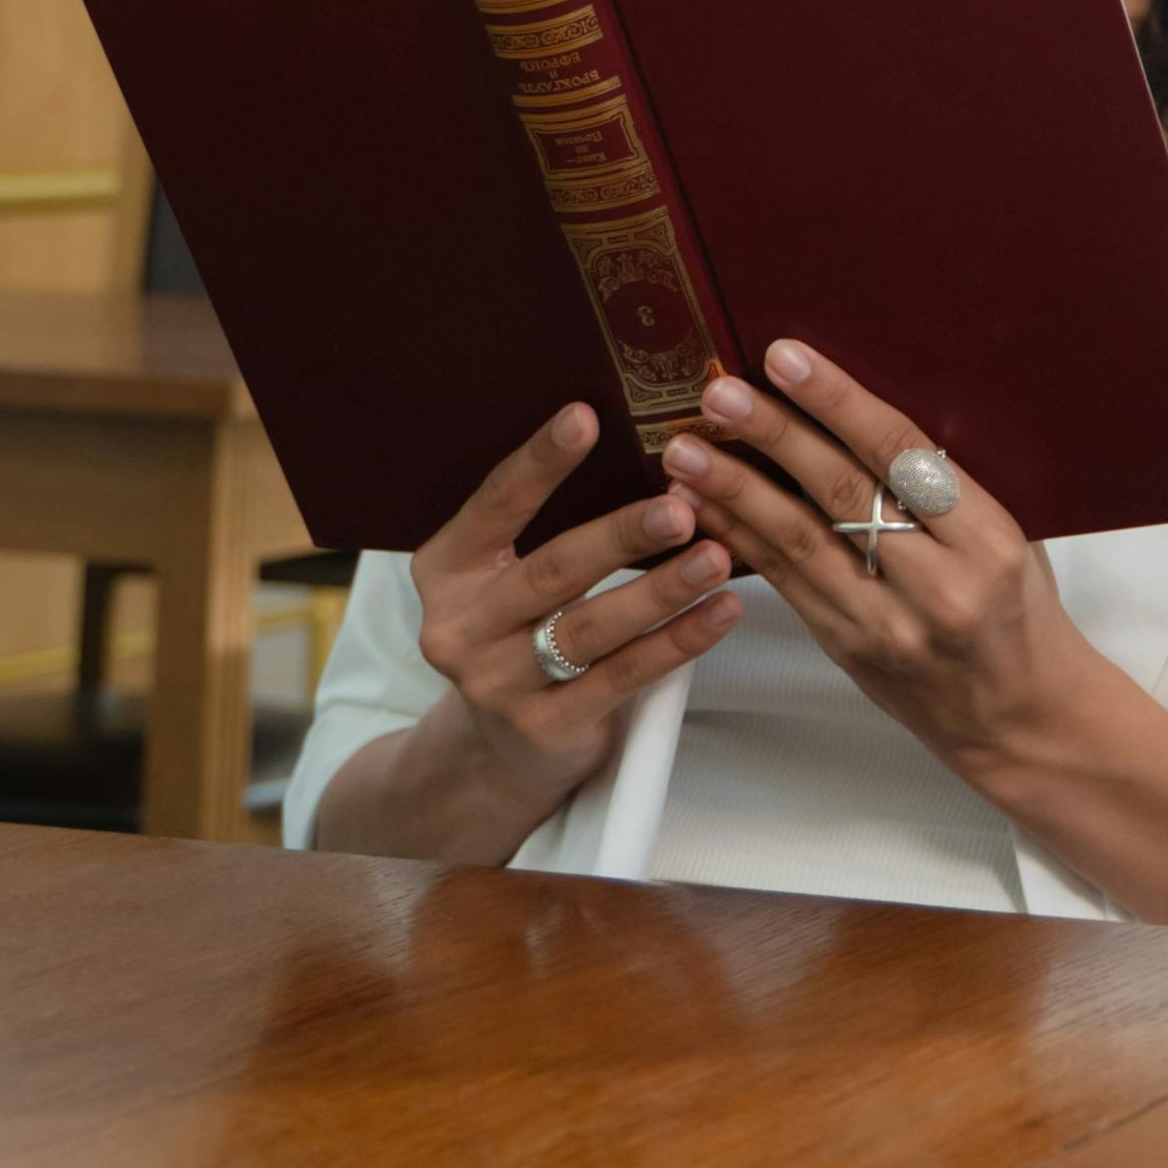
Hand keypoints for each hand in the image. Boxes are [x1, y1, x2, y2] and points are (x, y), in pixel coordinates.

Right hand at [412, 401, 743, 793]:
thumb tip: (646, 445)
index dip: (540, 462)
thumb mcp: (508, 578)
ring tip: (717, 556)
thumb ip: (549, 523)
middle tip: (681, 505)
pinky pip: (622, 677)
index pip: (495, 505)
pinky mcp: (545, 728)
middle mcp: (460, 626)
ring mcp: (498, 684)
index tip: (586, 417)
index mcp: (446, 569)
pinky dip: (678, 642)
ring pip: (590, 628)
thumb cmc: (521, 632)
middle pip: (552, 571)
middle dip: (622, 535)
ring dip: (661, 591)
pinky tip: (721, 612)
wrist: (497, 751)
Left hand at [663, 343, 1095, 802]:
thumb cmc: (1020, 612)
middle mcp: (938, 587)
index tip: (788, 359)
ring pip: (798, 543)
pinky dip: (739, 539)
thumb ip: (945, 484)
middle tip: (720, 394)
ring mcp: (886, 625)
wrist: (1019, 716)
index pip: (902, 456)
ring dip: (734, 491)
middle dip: (774, 437)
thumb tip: (858, 411)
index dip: (838, 402)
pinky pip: (784, 584)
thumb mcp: (1011, 535)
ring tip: (686, 451)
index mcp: (989, 543)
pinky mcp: (847, 649)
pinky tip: (703, 506)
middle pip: (841, 495)